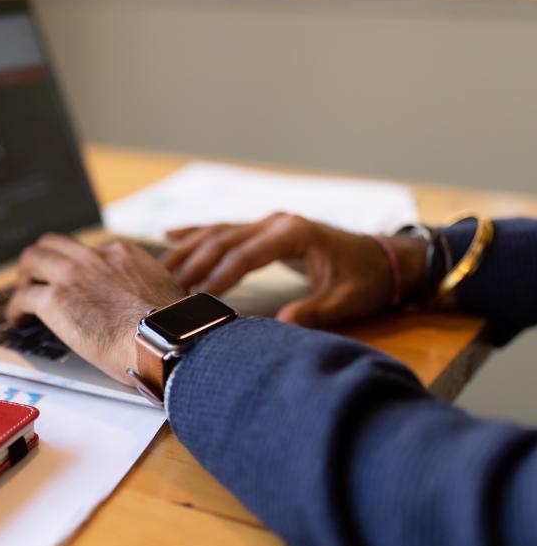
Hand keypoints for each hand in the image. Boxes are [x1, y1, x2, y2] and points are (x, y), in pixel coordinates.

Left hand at [5, 234, 187, 383]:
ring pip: (32, 258)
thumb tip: (160, 304)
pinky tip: (19, 321)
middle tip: (38, 281)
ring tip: (25, 296)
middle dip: (42, 261)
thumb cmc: (171, 327)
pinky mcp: (54, 300)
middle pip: (54, 244)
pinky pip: (22, 297)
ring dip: (25, 277)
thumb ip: (153, 291)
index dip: (77, 267)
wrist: (163, 338)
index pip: (89, 251)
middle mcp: (94, 257)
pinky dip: (16, 309)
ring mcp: (71, 275)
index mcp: (122, 254)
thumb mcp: (166, 293)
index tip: (74, 283)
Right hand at [161, 213, 426, 327]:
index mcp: (295, 234)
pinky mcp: (266, 227)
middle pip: (225, 238)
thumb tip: (282, 324)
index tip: (198, 296)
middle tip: (168, 285)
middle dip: (194, 262)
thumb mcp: (345, 299)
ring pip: (219, 231)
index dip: (220, 275)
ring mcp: (270, 221)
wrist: (385, 259)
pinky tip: (170, 235)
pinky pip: (225, 228)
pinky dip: (196, 232)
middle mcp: (278, 221)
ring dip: (188, 248)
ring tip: (159, 268)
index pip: (247, 254)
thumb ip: (314, 310)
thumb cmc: (366, 280)